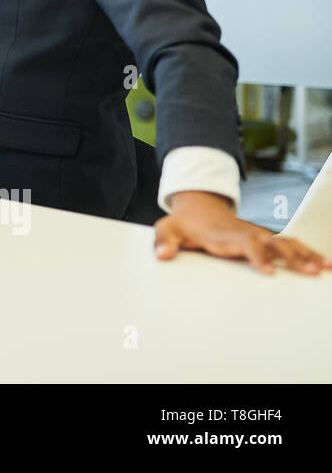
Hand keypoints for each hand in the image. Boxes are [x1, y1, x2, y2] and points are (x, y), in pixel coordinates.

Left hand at [154, 190, 329, 274]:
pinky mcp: (265, 239)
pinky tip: (323, 263)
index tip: (268, 271)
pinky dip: (307, 252)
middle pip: (273, 243)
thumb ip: (163, 241)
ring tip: (323, 268)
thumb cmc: (184, 222)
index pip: (246, 244)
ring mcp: (258, 235)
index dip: (258, 256)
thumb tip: (162, 255)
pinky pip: (289, 245)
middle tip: (309, 272)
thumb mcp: (168, 228)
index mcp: (226, 235)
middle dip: (292, 257)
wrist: (198, 206)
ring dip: (305, 255)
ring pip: (286, 243)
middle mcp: (247, 233)